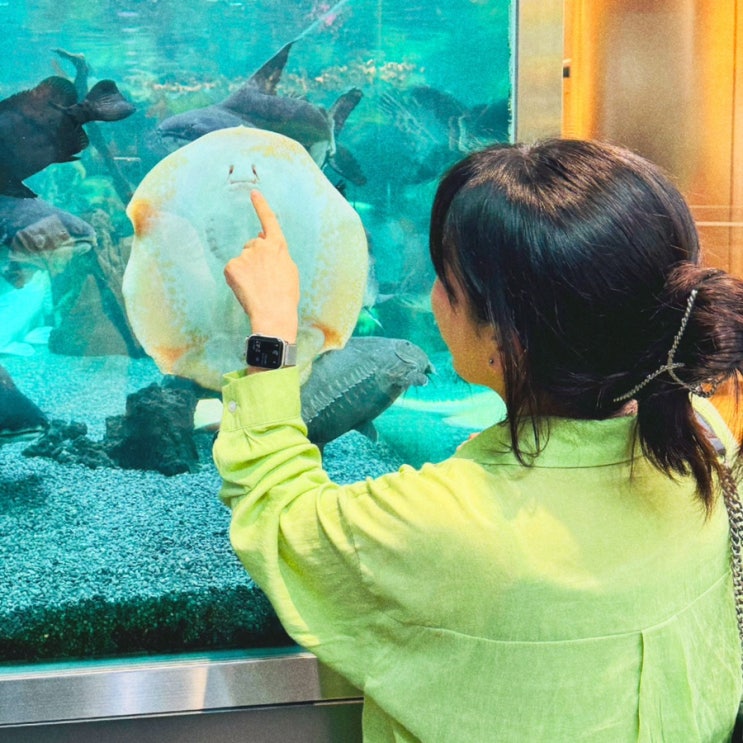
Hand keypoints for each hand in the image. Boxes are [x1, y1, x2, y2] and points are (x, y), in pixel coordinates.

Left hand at [224, 190, 299, 341]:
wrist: (273, 313)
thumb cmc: (285, 295)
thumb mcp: (290, 270)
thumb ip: (277, 254)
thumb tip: (264, 243)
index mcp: (278, 246)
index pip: (269, 220)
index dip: (261, 206)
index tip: (254, 194)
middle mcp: (260, 245)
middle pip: (253, 245)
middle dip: (255, 258)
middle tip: (264, 279)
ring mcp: (244, 255)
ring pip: (242, 260)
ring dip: (246, 271)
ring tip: (257, 288)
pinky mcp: (231, 267)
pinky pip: (232, 271)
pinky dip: (237, 280)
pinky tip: (246, 290)